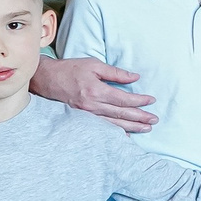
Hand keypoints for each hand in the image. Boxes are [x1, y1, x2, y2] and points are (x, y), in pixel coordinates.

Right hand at [30, 56, 158, 133]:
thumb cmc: (70, 69)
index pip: (123, 99)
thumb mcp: (94, 65)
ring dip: (132, 127)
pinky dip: (115, 132)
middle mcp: (92, 105)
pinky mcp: (82, 118)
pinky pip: (102, 127)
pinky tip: (126, 135)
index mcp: (96, 91)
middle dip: (140, 118)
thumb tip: (135, 77)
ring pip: (113, 124)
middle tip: (154, 120)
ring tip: (146, 129)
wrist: (46, 79)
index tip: (151, 100)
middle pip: (121, 114)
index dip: (139, 101)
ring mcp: (86, 114)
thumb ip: (115, 73)